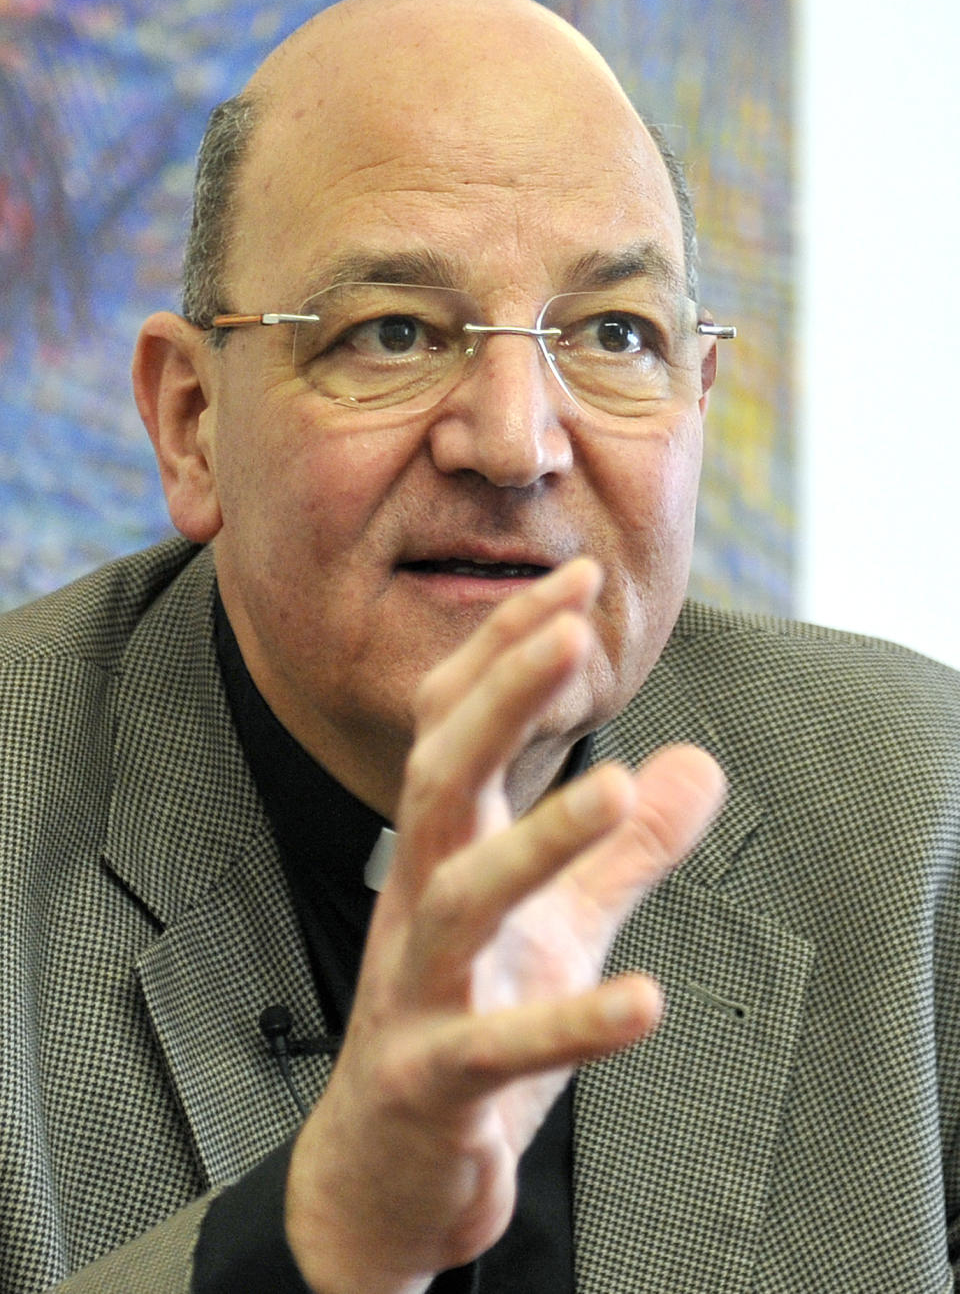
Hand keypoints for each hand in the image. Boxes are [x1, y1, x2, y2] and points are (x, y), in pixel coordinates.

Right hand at [285, 559, 725, 1292]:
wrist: (386, 1165)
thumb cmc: (470, 1018)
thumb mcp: (560, 923)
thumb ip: (623, 851)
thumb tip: (697, 765)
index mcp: (446, 851)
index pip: (459, 726)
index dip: (509, 652)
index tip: (575, 580)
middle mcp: (420, 900)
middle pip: (443, 778)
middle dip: (503, 699)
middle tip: (569, 629)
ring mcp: (419, 987)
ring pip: (461, 897)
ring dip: (534, 841)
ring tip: (613, 789)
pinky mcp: (433, 1078)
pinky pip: (495, 1048)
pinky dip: (565, 1023)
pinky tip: (641, 1002)